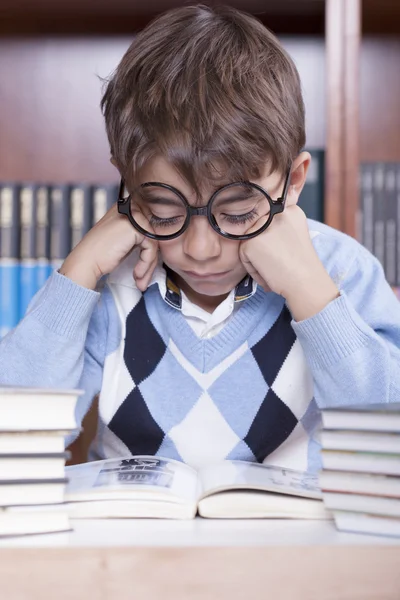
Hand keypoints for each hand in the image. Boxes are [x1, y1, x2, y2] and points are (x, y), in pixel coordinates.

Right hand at [60, 204, 158, 290]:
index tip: (146, 267)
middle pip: (154, 235)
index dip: (151, 249)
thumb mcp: (123, 238)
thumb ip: (140, 235)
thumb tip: (160, 243)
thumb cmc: (101, 253)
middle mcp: (131, 207)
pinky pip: (151, 248)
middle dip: (151, 260)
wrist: (86, 261)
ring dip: (148, 265)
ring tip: (140, 279)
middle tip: (143, 277)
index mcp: (128, 207)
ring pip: (154, 243)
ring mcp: (134, 215)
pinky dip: (146, 264)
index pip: (151, 226)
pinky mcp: (136, 227)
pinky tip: (136, 274)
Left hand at [239, 205, 338, 319]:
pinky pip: (244, 256)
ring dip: (257, 258)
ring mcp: (261, 226)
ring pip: (249, 242)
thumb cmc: (303, 264)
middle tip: (279, 261)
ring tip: (275, 267)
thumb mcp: (296, 233)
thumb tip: (263, 228)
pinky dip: (254, 269)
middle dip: (264, 247)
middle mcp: (275, 213)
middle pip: (257, 230)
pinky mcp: (250, 242)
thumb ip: (280, 225)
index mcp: (289, 209)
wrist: (306, 282)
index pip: (268, 219)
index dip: (272, 238)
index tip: (283, 249)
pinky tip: (269, 272)